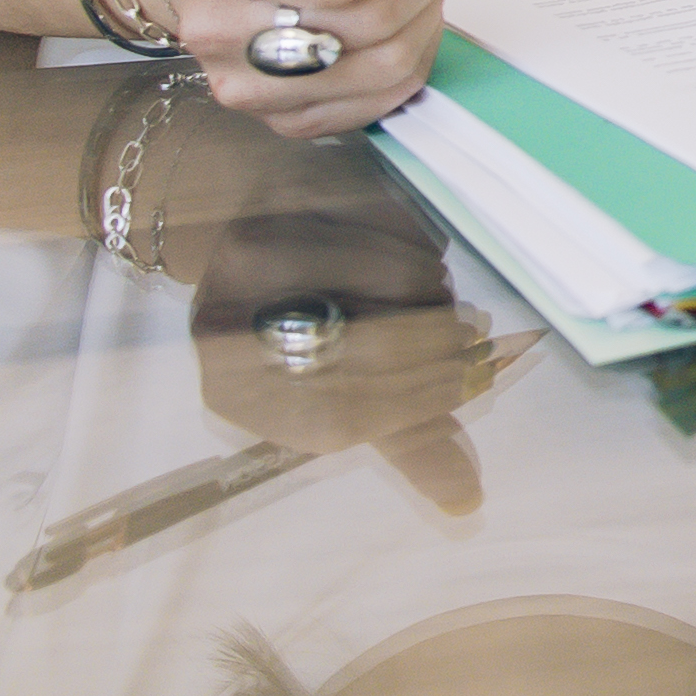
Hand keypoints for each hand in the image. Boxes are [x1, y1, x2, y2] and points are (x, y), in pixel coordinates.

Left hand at [170, 135, 501, 510]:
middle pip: (367, 350)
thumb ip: (404, 433)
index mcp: (234, 393)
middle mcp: (225, 330)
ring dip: (432, 287)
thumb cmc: (300, 315)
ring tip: (434, 290)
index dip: (420, 404)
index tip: (470, 381)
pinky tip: (408, 246)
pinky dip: (417, 238)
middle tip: (471, 334)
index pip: (342, 420)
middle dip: (436, 342)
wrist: (240, 216)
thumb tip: (469, 499)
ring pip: (386, 279)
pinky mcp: (283, 196)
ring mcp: (249, 260)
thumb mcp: (338, 385)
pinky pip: (384, 224)